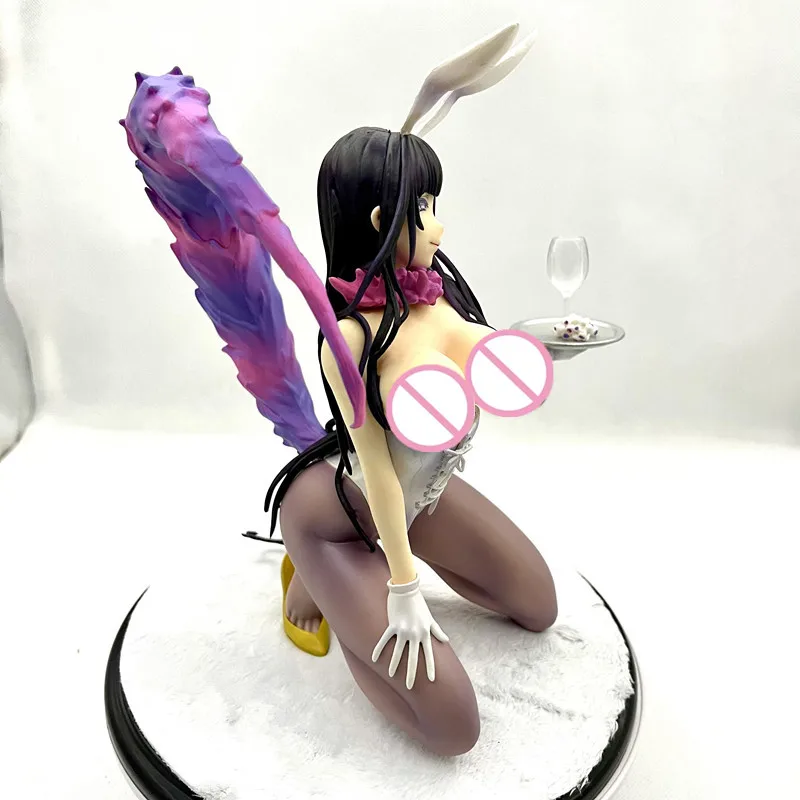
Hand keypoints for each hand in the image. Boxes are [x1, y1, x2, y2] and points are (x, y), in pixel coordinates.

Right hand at [371, 575, 448, 689]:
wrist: (407, 589)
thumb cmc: (419, 604)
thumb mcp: (430, 618)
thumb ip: (437, 630)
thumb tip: (446, 640)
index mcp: (425, 633)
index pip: (429, 653)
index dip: (431, 667)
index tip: (432, 680)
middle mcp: (415, 633)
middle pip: (414, 657)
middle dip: (412, 673)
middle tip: (410, 687)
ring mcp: (403, 630)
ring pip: (398, 651)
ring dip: (395, 664)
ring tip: (391, 675)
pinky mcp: (393, 624)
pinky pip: (385, 639)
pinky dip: (379, 649)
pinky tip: (374, 659)